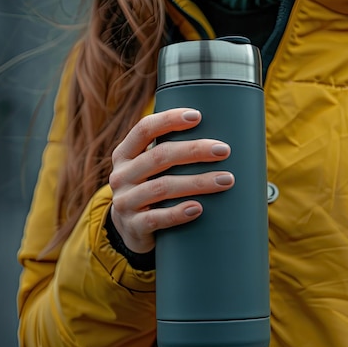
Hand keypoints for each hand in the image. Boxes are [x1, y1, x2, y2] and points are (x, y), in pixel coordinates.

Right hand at [109, 108, 233, 252]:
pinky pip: (156, 219)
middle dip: (194, 151)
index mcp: (125, 154)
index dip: (169, 120)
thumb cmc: (151, 189)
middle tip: (224, 150)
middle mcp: (121, 175)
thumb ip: (169, 152)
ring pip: (162, 187)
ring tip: (226, 180)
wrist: (131, 231)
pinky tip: (199, 208)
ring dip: (197, 182)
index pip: (144, 129)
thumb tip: (219, 131)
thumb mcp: (150, 169)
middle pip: (159, 156)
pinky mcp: (133, 227)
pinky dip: (178, 213)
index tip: (198, 116)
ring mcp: (125, 202)